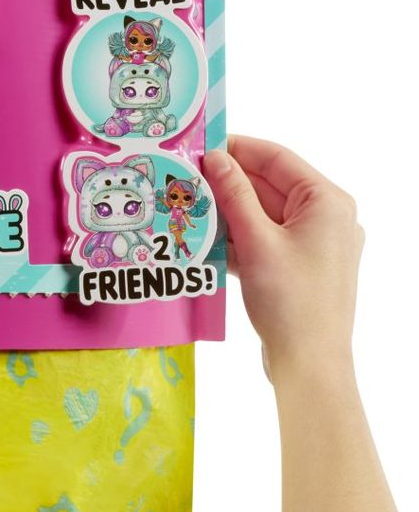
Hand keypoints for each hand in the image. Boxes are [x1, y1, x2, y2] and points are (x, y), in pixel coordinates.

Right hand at [204, 136, 363, 382]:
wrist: (309, 364)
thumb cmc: (290, 302)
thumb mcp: (256, 241)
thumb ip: (234, 195)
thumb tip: (215, 157)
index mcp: (326, 202)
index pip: (277, 158)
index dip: (237, 149)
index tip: (200, 146)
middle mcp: (325, 217)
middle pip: (268, 185)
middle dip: (226, 183)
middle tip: (185, 178)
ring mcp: (313, 243)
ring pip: (262, 213)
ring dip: (227, 212)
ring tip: (188, 208)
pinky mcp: (298, 266)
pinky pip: (263, 238)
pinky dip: (236, 237)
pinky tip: (204, 240)